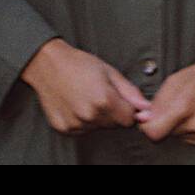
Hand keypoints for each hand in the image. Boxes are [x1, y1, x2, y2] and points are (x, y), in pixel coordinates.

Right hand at [21, 38, 149, 135]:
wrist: (49, 65)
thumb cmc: (78, 64)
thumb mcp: (110, 72)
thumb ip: (130, 92)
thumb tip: (145, 106)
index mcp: (104, 100)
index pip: (129, 119)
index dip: (128, 109)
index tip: (121, 100)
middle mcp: (89, 115)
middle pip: (114, 125)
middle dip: (113, 112)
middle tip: (101, 93)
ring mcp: (75, 124)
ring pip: (98, 127)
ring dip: (98, 116)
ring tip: (87, 96)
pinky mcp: (64, 128)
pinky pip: (82, 129)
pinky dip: (83, 120)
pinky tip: (77, 104)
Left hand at [138, 54, 194, 145]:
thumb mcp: (176, 79)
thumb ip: (157, 102)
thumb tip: (143, 118)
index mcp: (185, 106)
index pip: (154, 133)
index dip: (147, 126)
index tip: (149, 117)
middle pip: (166, 133)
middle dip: (165, 121)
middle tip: (176, 105)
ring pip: (178, 136)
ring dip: (178, 125)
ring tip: (191, 107)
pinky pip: (191, 139)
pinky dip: (190, 129)